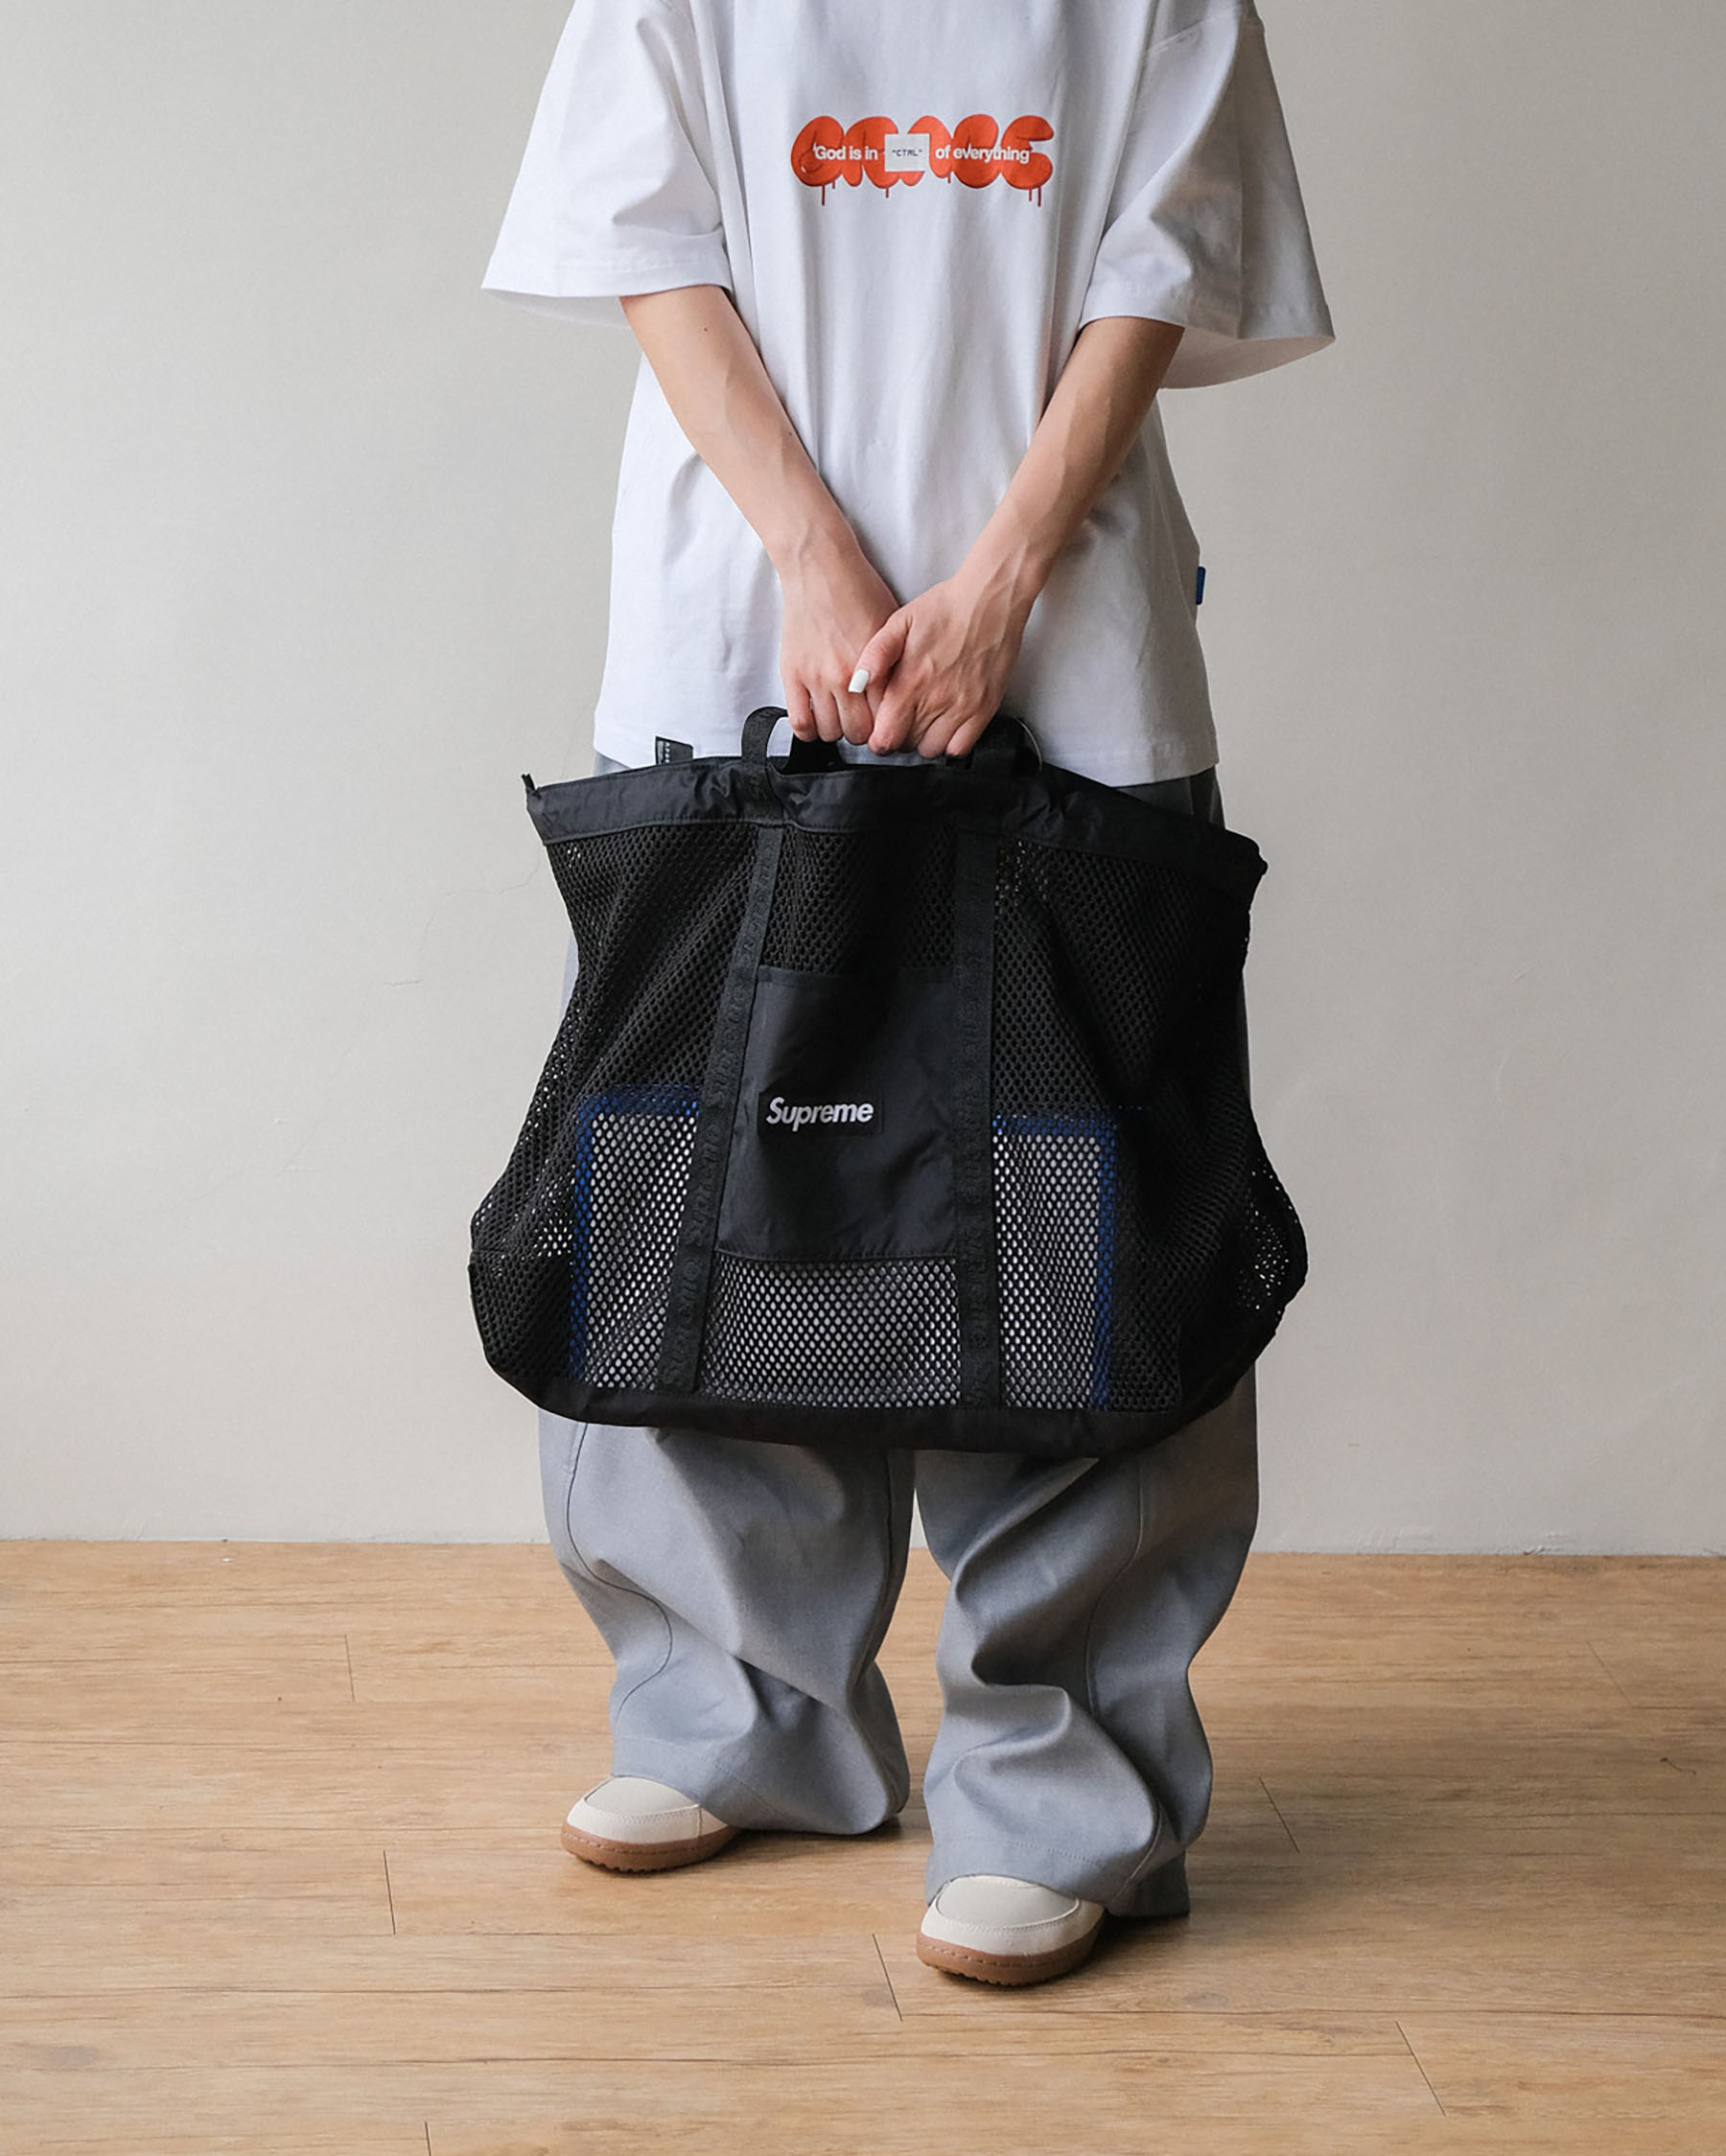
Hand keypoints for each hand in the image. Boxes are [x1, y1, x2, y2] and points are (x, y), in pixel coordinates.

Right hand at [778, 535, 901, 744]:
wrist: (820, 567)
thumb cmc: (858, 590)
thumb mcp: (892, 628)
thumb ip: (894, 666)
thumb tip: (899, 695)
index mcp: (875, 668)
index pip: (885, 721)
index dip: (887, 728)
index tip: (885, 726)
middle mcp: (845, 678)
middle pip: (858, 734)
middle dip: (863, 733)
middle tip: (862, 722)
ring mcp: (816, 678)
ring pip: (829, 732)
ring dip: (836, 730)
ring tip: (840, 718)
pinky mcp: (792, 674)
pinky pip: (799, 722)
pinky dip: (809, 730)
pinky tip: (816, 722)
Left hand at [848, 557, 1035, 759]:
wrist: (989, 601)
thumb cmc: (946, 609)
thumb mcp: (898, 623)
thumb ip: (874, 656)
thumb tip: (857, 684)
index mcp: (910, 683)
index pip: (885, 738)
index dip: (878, 737)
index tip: (881, 727)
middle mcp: (935, 701)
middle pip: (906, 746)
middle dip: (899, 736)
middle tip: (902, 718)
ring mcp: (962, 708)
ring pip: (931, 750)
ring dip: (922, 740)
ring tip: (923, 720)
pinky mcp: (984, 710)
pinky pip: (961, 748)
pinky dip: (950, 744)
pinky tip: (945, 726)